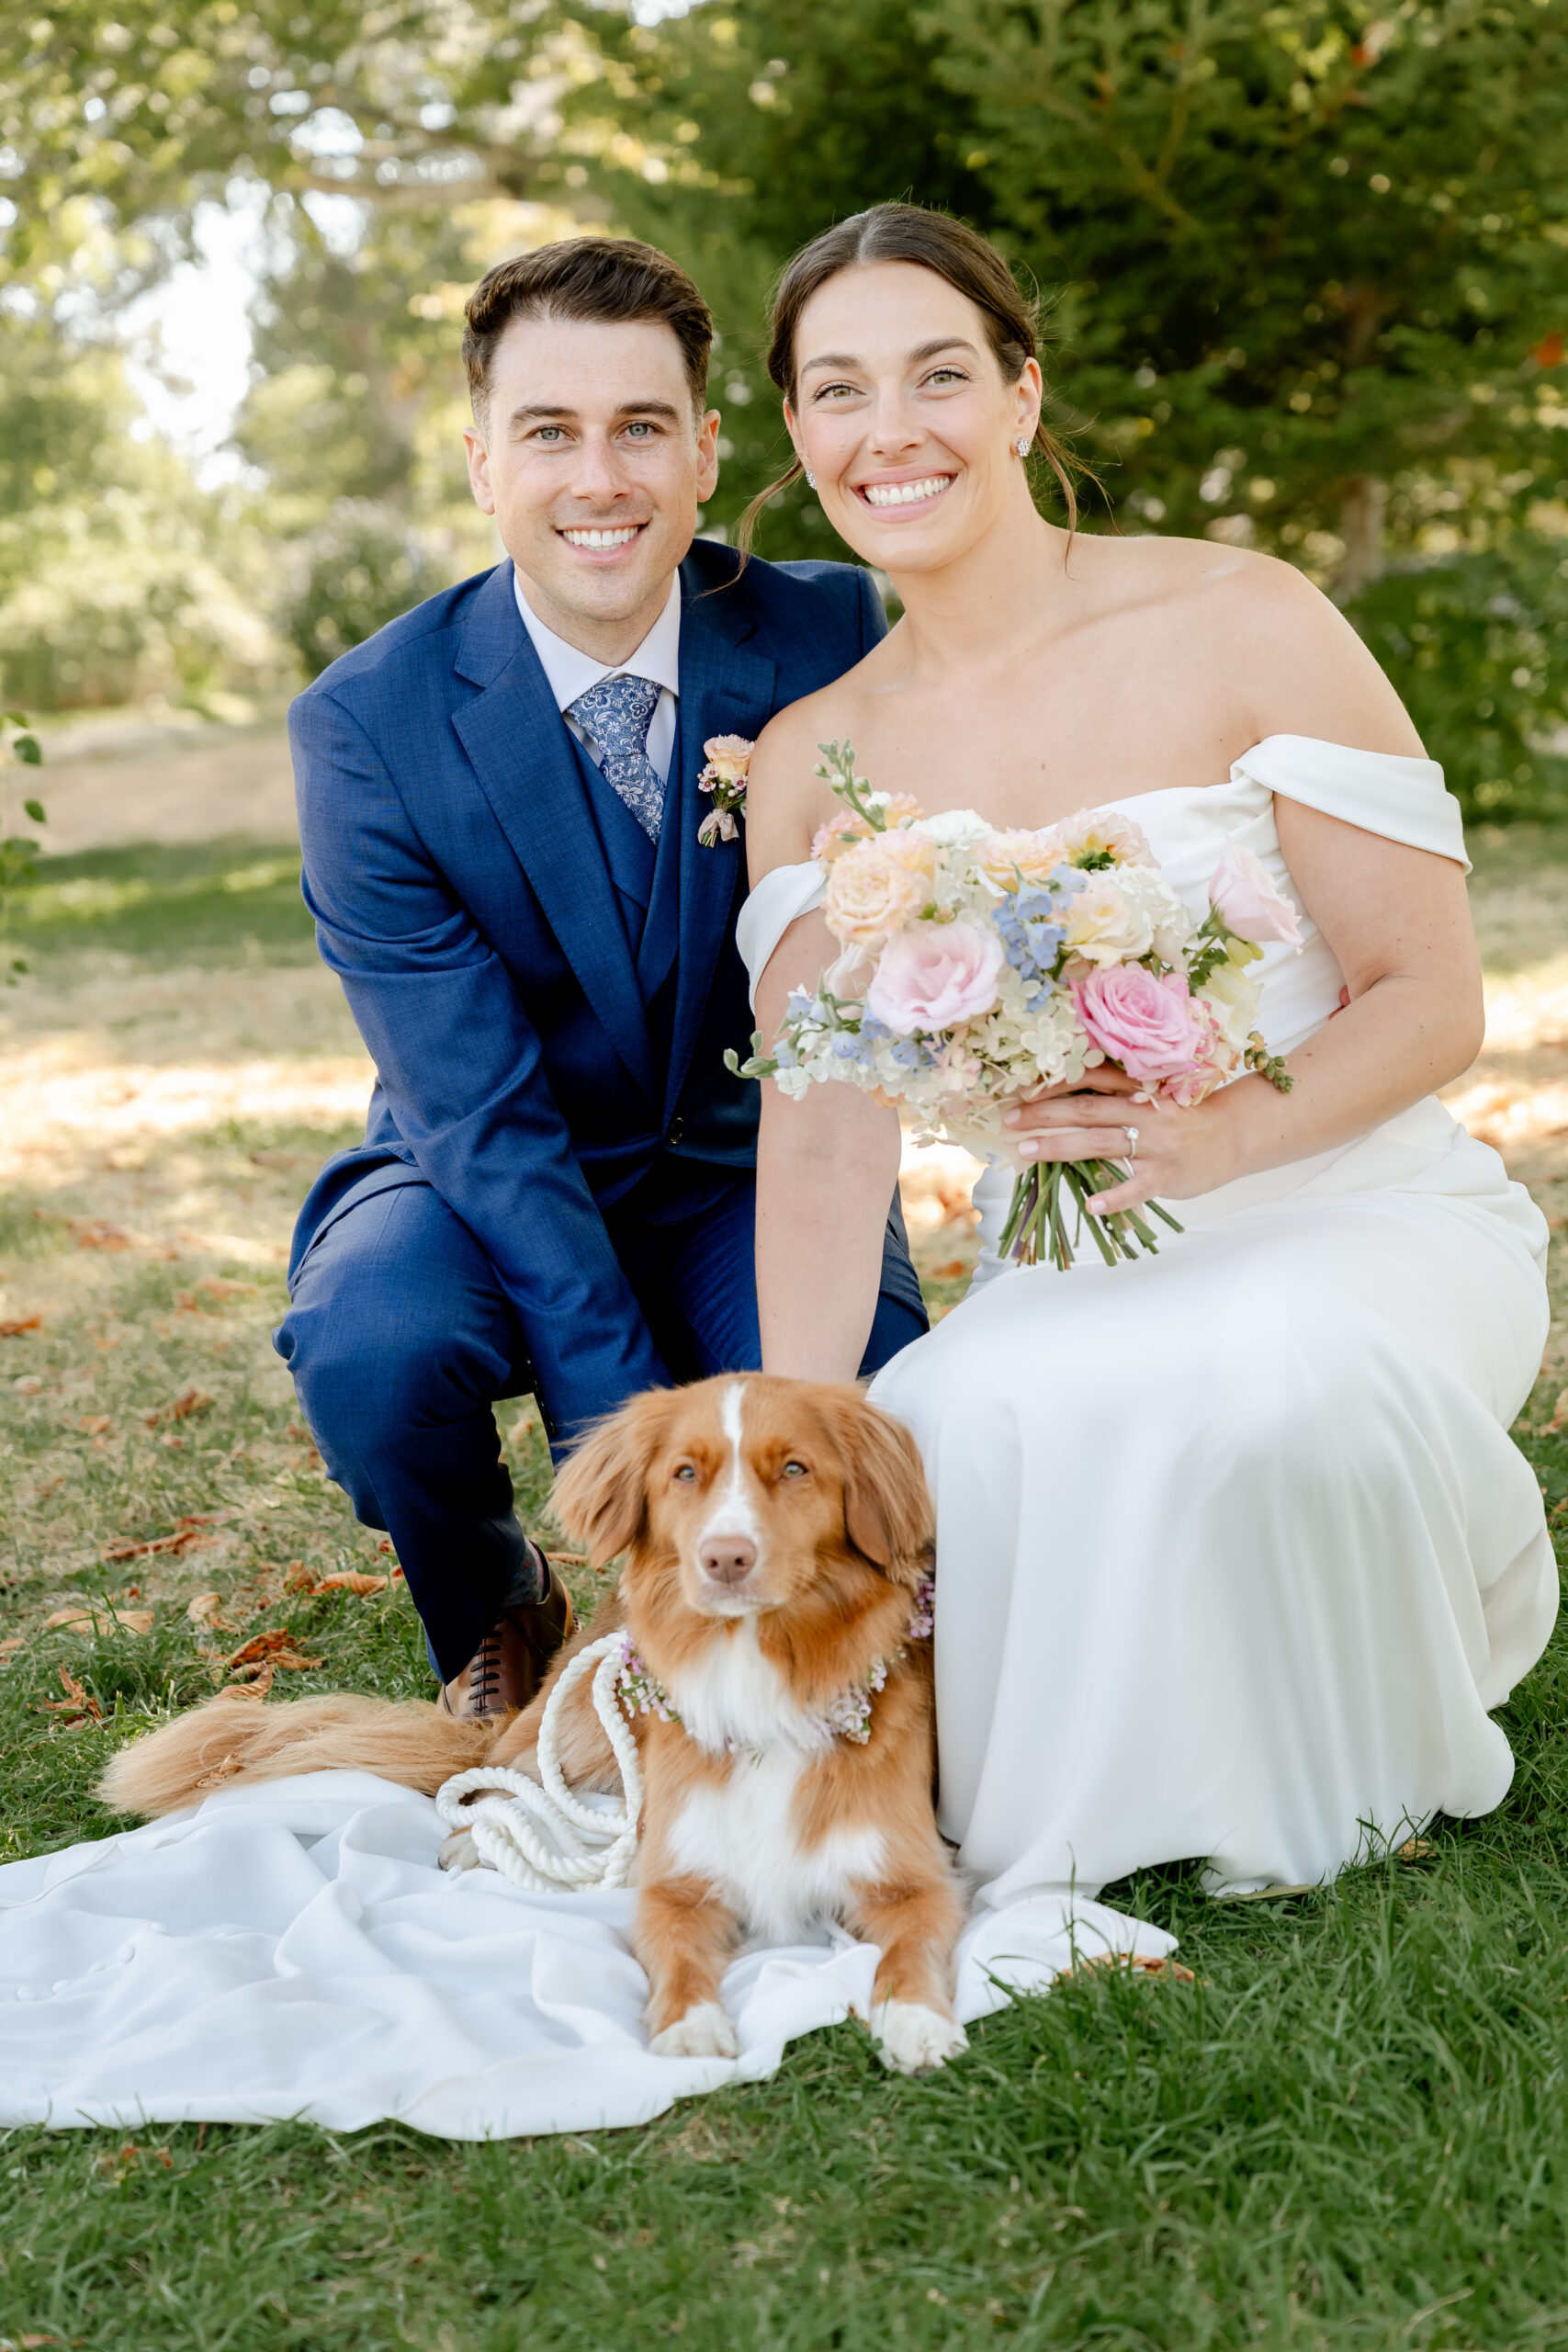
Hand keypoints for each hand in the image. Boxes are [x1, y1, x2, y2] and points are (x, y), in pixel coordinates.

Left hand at [1002, 1075, 1236, 1215]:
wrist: (1229, 1137)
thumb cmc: (1180, 1119)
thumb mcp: (1151, 1098)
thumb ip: (1114, 1099)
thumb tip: (1061, 1104)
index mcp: (1137, 1090)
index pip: (1091, 1080)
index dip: (1056, 1083)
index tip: (1023, 1089)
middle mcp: (1143, 1113)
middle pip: (1086, 1111)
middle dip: (1044, 1114)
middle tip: (1011, 1120)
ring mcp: (1154, 1145)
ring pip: (1100, 1144)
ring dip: (1060, 1147)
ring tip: (1027, 1152)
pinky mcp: (1165, 1176)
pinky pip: (1136, 1188)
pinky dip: (1113, 1197)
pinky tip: (1091, 1205)